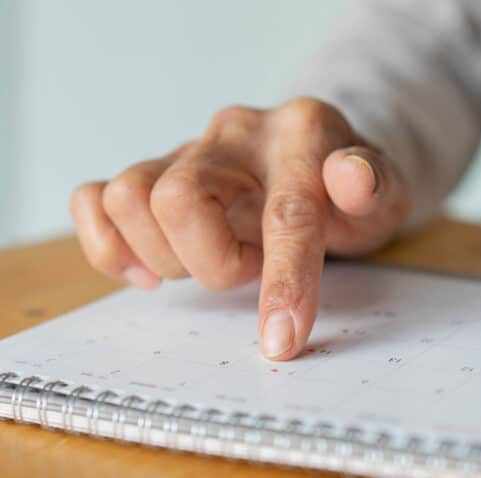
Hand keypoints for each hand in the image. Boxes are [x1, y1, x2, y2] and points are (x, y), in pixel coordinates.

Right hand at [69, 98, 411, 359]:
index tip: (281, 341)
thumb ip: (373, 185)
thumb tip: (352, 178)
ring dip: (164, 255)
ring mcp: (185, 150)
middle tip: (246, 269)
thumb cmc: (350, 193)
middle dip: (210, 262)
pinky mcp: (150, 172)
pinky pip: (93, 197)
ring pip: (128, 196)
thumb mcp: (386, 193)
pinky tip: (149, 269)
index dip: (283, 281)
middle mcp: (234, 132)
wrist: (321, 161)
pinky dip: (107, 244)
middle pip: (178, 198)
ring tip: (208, 260)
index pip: (285, 211)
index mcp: (299, 133)